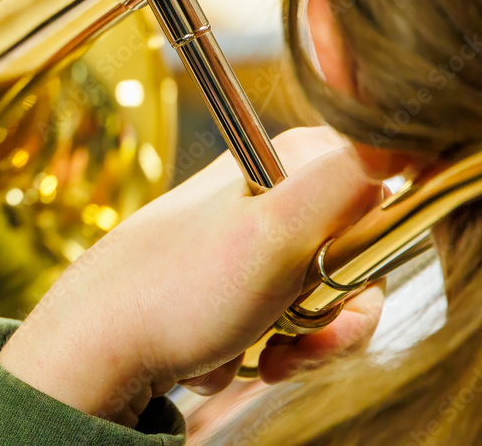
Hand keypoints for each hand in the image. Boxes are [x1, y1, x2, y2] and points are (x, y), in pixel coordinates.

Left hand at [0, 127, 385, 426]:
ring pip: (321, 301)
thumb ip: (346, 178)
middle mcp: (267, 196)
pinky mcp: (231, 286)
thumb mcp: (274, 227)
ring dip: (303, 343)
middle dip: (336, 313)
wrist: (98, 347)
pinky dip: (265, 351)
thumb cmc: (177, 290)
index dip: (369, 250)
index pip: (377, 191)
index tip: (336, 279)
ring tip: (261, 354)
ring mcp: (248, 243)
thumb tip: (394, 136)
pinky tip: (227, 355)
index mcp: (283, 162)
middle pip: (354, 259)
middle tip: (299, 335)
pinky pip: (282, 324)